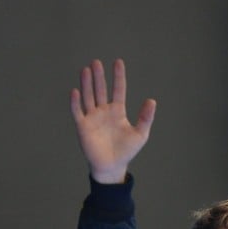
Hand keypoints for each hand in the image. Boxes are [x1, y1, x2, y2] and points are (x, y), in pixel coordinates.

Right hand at [70, 58, 156, 183]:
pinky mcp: (83, 127)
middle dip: (99, 77)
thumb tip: (152, 100)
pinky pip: (78, 112)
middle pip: (100, 90)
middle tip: (96, 62)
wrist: (112, 166)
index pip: (118, 90)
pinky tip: (76, 91)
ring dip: (87, 84)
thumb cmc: (126, 151)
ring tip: (86, 70)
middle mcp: (103, 111)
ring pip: (88, 97)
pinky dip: (75, 102)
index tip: (118, 62)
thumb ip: (145, 118)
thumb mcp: (140, 134)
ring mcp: (92, 118)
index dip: (118, 77)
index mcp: (118, 111)